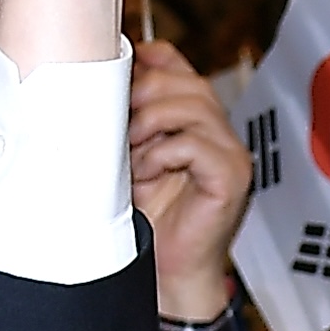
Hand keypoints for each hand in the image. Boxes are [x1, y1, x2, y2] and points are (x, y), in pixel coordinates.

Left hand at [128, 39, 249, 322]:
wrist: (168, 271)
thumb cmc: (150, 220)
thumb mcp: (127, 157)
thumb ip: (125, 121)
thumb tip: (98, 86)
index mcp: (195, 121)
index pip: (179, 65)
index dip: (149, 60)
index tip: (117, 69)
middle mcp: (218, 131)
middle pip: (187, 81)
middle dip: (144, 94)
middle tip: (120, 123)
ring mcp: (229, 152)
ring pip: (192, 106)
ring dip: (150, 124)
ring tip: (133, 154)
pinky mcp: (231, 176)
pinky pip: (195, 144)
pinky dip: (163, 154)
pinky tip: (149, 174)